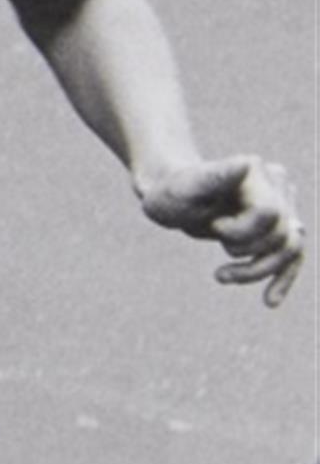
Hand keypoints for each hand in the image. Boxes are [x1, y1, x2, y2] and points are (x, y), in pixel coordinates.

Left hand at [137, 155, 303, 305]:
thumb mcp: (185, 188)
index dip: (242, 231)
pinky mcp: (277, 228)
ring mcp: (281, 206)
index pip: (270, 214)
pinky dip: (282, 278)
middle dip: (248, 253)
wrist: (172, 198)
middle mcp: (277, 186)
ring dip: (259, 270)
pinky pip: (291, 256)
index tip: (214, 227)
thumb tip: (247, 162)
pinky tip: (269, 301)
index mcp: (258, 173)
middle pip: (283, 235)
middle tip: (213, 254)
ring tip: (220, 276)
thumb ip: (216, 176)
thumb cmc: (172, 192)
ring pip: (290, 248)